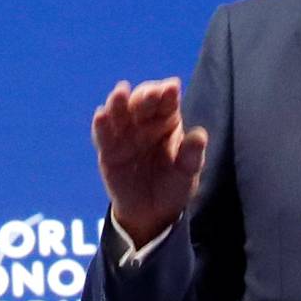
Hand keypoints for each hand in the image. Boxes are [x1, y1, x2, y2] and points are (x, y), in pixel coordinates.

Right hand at [92, 78, 207, 249]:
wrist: (152, 213)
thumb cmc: (173, 185)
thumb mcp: (187, 172)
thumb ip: (192, 155)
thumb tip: (199, 136)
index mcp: (167, 120)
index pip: (167, 101)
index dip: (168, 93)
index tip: (172, 88)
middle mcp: (144, 122)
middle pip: (142, 102)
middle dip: (146, 96)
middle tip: (151, 95)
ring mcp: (124, 134)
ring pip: (119, 113)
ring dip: (118, 102)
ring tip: (120, 93)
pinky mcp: (108, 151)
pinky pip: (102, 136)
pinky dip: (100, 125)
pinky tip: (101, 115)